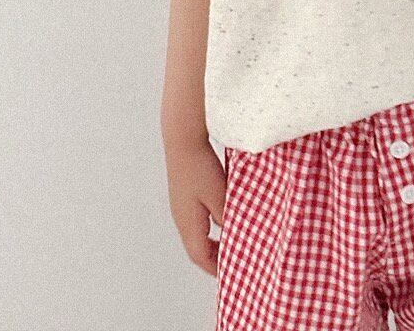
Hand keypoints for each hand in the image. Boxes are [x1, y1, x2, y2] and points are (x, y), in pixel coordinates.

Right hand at [162, 138, 225, 276]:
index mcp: (189, 223)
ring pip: (196, 235)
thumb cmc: (201, 167)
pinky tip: (220, 218)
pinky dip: (209, 228)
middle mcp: (181, 218)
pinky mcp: (183, 196)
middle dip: (214, 258)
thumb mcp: (219, 196)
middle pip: (196, 249)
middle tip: (233, 260)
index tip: (232, 273)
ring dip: (212, 242)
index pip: (200, 257)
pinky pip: (196, 221)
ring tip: (230, 242)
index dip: (216, 268)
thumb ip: (226, 219)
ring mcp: (180, 207)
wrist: (183, 139)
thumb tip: (232, 235)